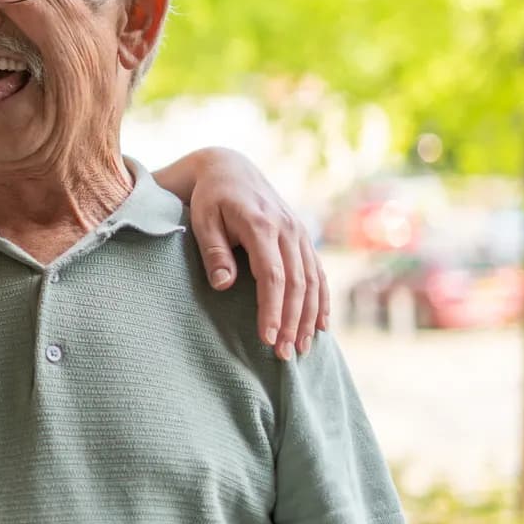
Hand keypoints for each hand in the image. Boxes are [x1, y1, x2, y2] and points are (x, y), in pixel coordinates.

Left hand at [186, 150, 328, 359]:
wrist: (230, 169)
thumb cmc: (210, 199)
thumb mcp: (202, 220)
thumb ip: (214, 251)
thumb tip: (223, 285)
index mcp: (261, 225)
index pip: (272, 275)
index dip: (272, 309)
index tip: (267, 337)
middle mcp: (287, 229)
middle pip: (296, 283)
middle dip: (292, 322)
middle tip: (285, 355)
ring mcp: (299, 233)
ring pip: (312, 281)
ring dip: (309, 317)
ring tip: (302, 349)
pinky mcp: (303, 238)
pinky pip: (318, 273)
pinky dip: (322, 300)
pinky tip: (321, 326)